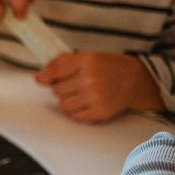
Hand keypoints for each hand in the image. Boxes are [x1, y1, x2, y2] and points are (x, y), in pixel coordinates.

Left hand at [35, 52, 163, 122]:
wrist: (135, 80)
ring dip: (69, 101)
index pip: (55, 70)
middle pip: (57, 90)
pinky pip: (75, 116)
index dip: (46, 75)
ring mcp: (96, 97)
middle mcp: (91, 78)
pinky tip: (88, 103)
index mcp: (88, 61)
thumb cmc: (109, 68)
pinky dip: (78, 111)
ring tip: (82, 94)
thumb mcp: (88, 58)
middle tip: (76, 84)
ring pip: (63, 105)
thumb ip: (62, 65)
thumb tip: (39, 77)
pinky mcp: (100, 112)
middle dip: (63, 87)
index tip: (42, 78)